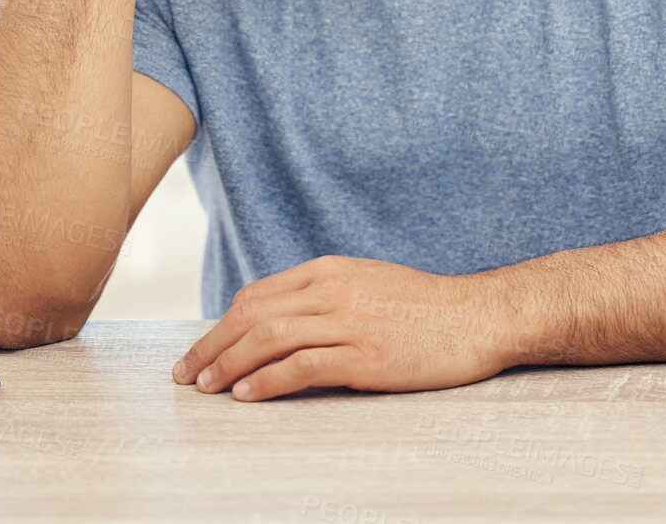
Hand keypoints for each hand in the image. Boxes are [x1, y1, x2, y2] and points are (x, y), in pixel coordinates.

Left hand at [171, 255, 523, 400]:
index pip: (257, 296)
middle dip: (211, 346)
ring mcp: (349, 322)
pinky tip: (247, 395)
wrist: (478, 317)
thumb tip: (281, 321)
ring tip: (208, 387)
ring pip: (268, 340)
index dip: (222, 325)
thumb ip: (326, 297)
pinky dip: (266, 381)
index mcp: (330, 271)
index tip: (202, 349)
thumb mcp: (369, 285)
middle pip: (252, 316)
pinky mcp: (365, 355)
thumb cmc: (426, 307)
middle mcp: (333, 291)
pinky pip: (301, 367)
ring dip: (229, 365)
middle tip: (187, 373)